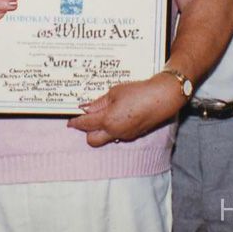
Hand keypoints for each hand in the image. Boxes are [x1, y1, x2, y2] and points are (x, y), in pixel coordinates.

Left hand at [67, 73, 183, 146]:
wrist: (162, 98)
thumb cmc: (139, 91)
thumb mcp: (115, 92)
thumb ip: (99, 102)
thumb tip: (86, 108)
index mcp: (108, 120)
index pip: (85, 124)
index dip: (76, 122)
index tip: (70, 120)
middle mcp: (115, 132)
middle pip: (92, 140)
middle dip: (86, 131)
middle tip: (85, 118)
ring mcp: (125, 135)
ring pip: (105, 138)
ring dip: (100, 130)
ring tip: (102, 114)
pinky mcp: (134, 134)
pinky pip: (116, 135)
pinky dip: (112, 128)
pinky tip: (117, 115)